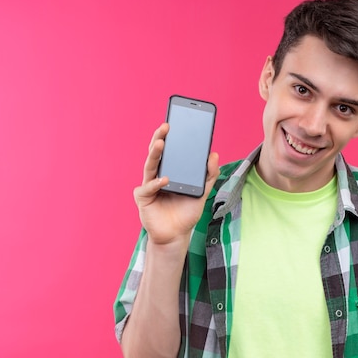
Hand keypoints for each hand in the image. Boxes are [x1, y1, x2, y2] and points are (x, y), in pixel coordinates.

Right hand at [133, 123, 219, 244]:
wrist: (176, 235)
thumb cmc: (186, 213)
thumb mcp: (203, 192)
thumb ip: (209, 174)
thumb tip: (214, 154)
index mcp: (170, 170)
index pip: (169, 150)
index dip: (171, 136)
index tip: (176, 122)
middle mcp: (157, 174)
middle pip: (157, 153)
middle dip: (160, 138)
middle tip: (166, 126)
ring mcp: (148, 185)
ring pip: (150, 165)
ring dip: (155, 153)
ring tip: (162, 143)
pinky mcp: (143, 198)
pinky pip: (148, 187)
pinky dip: (156, 183)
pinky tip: (165, 180)